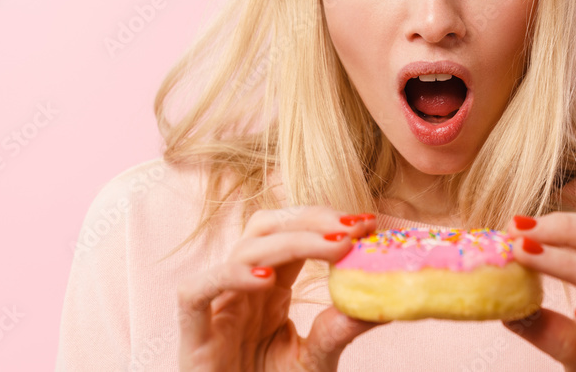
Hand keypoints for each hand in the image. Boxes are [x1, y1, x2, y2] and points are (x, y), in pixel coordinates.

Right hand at [176, 206, 379, 370]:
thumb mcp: (314, 362)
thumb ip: (338, 332)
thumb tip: (382, 305)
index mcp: (270, 287)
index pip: (294, 235)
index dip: (326, 222)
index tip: (366, 222)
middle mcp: (242, 286)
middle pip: (267, 227)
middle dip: (310, 219)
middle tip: (351, 227)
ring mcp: (216, 305)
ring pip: (243, 250)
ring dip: (290, 240)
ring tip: (332, 245)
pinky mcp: (192, 333)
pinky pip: (198, 291)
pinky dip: (229, 276)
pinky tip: (265, 278)